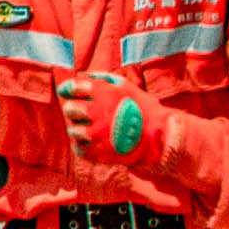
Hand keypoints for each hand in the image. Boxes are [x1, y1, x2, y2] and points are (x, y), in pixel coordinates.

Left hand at [48, 71, 191, 213]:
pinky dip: (85, 146)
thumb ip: (103, 78)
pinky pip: (79, 148)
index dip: (68, 89)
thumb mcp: (127, 86)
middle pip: (69, 108)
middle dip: (74, 109)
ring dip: (81, 129)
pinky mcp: (98, 152)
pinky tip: (97, 142)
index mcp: (103, 93)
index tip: (69, 92)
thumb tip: (83, 76)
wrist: (160, 137)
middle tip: (83, 113)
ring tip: (95, 129)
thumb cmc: (144, 109)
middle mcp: (96, 112)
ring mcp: (96, 133)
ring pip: (73, 130)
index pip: (72, 87)